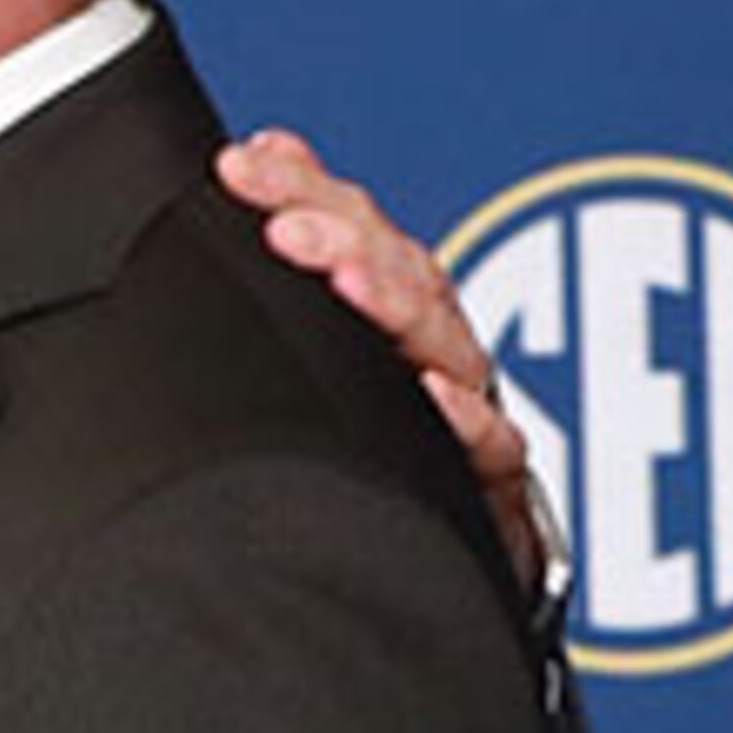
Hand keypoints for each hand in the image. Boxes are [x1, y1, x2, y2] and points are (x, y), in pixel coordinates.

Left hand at [217, 126, 547, 592]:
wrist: (417, 580)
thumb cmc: (349, 461)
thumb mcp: (300, 367)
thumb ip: (286, 272)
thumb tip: (258, 152)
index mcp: (379, 310)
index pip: (346, 225)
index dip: (299, 187)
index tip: (240, 168)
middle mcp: (425, 347)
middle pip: (399, 265)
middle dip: (343, 234)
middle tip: (286, 228)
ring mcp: (462, 411)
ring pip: (444, 338)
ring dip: (397, 304)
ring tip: (348, 282)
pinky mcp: (491, 487)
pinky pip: (493, 447)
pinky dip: (466, 420)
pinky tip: (434, 398)